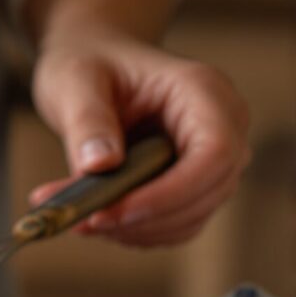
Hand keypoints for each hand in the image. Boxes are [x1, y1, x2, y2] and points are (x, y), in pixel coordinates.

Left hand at [29, 32, 250, 247]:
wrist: (93, 66)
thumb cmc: (89, 64)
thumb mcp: (74, 81)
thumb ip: (87, 121)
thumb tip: (100, 165)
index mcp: (203, 92)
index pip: (215, 153)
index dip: (171, 192)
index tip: (114, 211)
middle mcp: (221, 126)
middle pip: (207, 192)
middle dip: (143, 218)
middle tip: (81, 222)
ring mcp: (210, 159)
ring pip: (190, 216)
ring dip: (134, 230)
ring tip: (76, 219)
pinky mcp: (191, 183)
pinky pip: (173, 223)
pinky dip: (135, 231)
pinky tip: (95, 218)